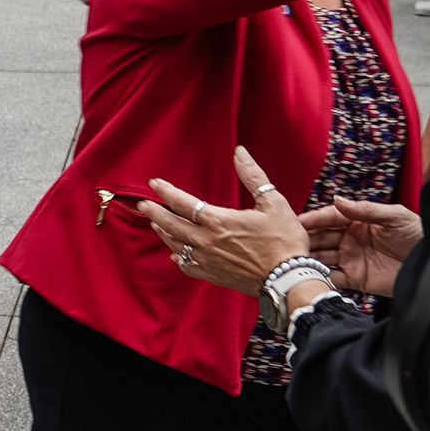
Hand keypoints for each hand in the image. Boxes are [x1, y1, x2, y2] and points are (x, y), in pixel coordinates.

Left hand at [140, 145, 311, 292]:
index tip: (154, 183)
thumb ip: (252, 176)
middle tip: (142, 205)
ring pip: (176, 245)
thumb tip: (239, 152)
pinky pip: (188, 266)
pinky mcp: (213, 275)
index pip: (183, 202)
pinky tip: (175, 254)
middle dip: (154, 212)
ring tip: (156, 223)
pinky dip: (178, 258)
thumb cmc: (284, 239)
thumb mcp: (273, 202)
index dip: (166, 191)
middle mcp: (206, 241)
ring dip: (164, 232)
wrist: (287, 278)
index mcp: (218, 221)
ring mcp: (207, 260)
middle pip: (171, 224)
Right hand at [302, 196, 422, 296]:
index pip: (330, 218)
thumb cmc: (418, 235)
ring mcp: (352, 259)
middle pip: (322, 237)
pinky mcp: (356, 279)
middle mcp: (351, 239)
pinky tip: (309, 275)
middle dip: (305, 239)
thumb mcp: (395, 217)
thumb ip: (366, 210)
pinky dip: (321, 277)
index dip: (314, 220)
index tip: (297, 222)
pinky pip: (333, 278)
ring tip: (293, 260)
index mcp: (359, 222)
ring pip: (323, 257)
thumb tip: (337, 199)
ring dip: (309, 258)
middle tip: (288, 242)